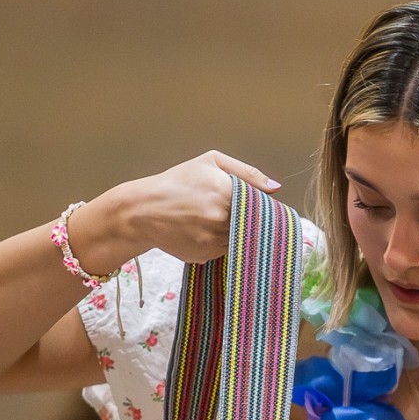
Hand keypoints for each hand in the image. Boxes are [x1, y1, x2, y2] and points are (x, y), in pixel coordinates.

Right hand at [72, 151, 280, 268]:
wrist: (142, 210)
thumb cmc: (177, 182)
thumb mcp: (210, 164)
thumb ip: (246, 172)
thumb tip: (275, 188)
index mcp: (225, 192)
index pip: (261, 206)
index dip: (266, 209)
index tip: (267, 210)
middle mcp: (220, 218)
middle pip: (253, 227)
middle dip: (253, 224)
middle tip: (248, 218)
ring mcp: (212, 240)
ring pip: (240, 241)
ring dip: (238, 235)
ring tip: (220, 222)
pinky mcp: (204, 255)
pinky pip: (224, 252)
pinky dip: (222, 244)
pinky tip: (207, 232)